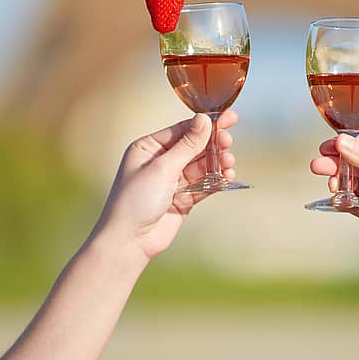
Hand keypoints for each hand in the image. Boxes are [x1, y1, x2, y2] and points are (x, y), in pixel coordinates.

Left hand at [96, 111, 236, 259]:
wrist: (130, 241)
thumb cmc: (136, 200)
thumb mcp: (162, 168)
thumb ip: (187, 145)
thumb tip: (204, 120)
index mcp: (149, 148)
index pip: (182, 130)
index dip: (206, 124)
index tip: (229, 118)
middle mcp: (160, 162)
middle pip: (195, 146)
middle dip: (213, 144)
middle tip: (228, 142)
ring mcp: (172, 181)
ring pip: (202, 166)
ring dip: (217, 162)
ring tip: (229, 163)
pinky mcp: (183, 199)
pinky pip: (204, 185)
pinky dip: (217, 180)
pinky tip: (227, 177)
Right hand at [310, 134, 358, 264]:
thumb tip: (343, 144)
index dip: (348, 146)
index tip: (329, 147)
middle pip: (358, 163)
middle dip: (338, 163)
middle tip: (318, 165)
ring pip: (354, 183)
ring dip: (339, 182)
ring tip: (329, 183)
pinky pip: (355, 204)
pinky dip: (343, 201)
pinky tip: (335, 198)